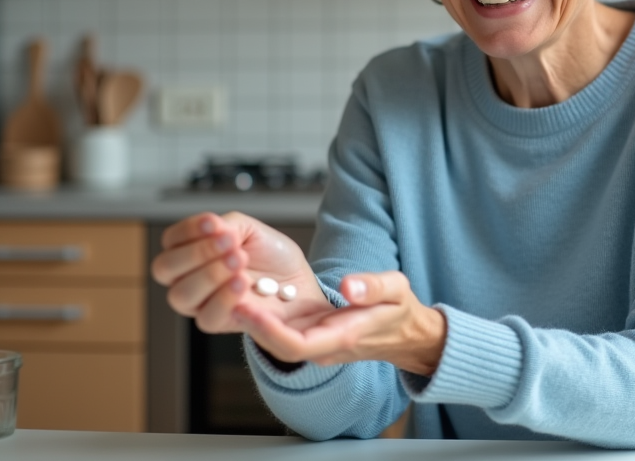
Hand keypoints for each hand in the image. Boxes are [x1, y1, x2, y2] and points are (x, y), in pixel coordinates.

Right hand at [150, 211, 333, 334]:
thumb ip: (228, 226)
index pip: (171, 241)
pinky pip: (207, 318)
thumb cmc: (272, 256)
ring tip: (240, 261)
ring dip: (210, 275)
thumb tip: (213, 228)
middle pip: (164, 269)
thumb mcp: (252, 230)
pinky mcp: (220, 323)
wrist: (301, 281)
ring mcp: (201, 302)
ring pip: (181, 295)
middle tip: (230, 243)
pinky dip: (224, 298)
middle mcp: (189, 278)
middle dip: (197, 252)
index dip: (187, 230)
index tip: (213, 223)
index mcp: (192, 251)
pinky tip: (243, 283)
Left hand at [233, 271, 446, 376]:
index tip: (250, 308)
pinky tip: (247, 296)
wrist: (405, 334)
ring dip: (253, 321)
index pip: (298, 345)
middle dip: (252, 324)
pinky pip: (281, 333)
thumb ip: (374, 287)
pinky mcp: (312, 337)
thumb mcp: (397, 290)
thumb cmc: (400, 312)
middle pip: (278, 345)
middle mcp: (325, 347)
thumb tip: (349, 287)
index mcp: (344, 337)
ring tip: (231, 291)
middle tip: (229, 296)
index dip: (270, 331)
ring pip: (276, 340)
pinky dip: (262, 318)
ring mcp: (317, 344)